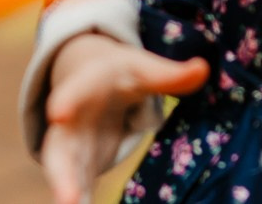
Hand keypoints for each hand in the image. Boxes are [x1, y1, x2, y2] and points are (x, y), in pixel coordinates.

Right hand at [42, 34, 208, 203]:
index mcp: (85, 86)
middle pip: (60, 144)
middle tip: (66, 196)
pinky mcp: (76, 168)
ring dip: (68, 194)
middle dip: (61, 171)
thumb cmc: (119, 75)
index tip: (58, 112)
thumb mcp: (141, 70)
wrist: (90, 81)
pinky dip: (80, 201)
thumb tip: (202, 69)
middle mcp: (69, 120)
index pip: (75, 90)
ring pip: (63, 174)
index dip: (67, 99)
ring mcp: (69, 147)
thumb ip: (169, 75)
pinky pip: (76, 188)